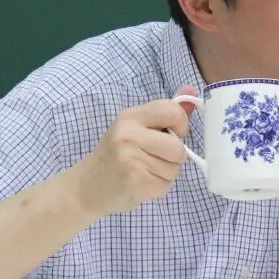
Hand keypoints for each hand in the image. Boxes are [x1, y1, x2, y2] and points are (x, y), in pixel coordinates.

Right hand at [71, 85, 196, 216]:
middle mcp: (129, 135)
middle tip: (154, 157)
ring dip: (166, 173)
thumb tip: (193, 91)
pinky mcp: (135, 182)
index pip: (173, 111)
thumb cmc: (115, 155)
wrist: (85, 187)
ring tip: (144, 170)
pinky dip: (159, 186)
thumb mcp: (134, 127)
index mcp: (130, 116)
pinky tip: (141, 182)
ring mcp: (131, 160)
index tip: (171, 133)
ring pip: (174, 168)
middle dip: (174, 156)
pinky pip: (166, 184)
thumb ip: (164, 112)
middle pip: (178, 147)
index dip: (181, 125)